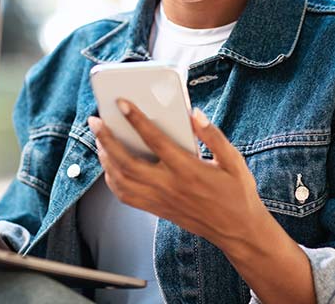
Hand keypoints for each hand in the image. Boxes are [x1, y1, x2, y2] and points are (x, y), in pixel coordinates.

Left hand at [87, 100, 268, 251]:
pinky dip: (112, 180)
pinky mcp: (157, 209)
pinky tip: (110, 166)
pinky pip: (126, 196)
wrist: (238, 231)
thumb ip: (213, 135)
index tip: (122, 103)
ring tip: (99, 139)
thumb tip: (194, 114)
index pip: (155, 141)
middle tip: (96, 121)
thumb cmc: (236, 193)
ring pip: (121, 181)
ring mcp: (160, 199)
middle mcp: (169, 185)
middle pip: (127, 162)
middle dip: (107, 139)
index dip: (136, 120)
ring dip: (105, 159)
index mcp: (188, 170)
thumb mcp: (233, 160)